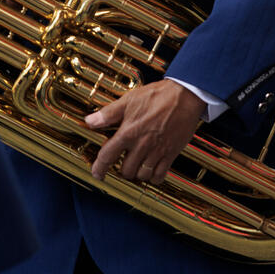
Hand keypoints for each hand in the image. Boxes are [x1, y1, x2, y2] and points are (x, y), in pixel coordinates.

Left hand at [85, 78, 204, 182]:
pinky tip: (151, 169)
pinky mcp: (171, 154)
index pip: (108, 156)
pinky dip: (154, 177)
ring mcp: (157, 151)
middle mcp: (142, 145)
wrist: (184, 96)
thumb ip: (108, 114)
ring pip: (142, 175)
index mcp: (128, 132)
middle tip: (123, 163)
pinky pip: (160, 176)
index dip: (99, 168)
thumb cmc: (157, 96)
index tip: (97, 174)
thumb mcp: (128, 100)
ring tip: (137, 165)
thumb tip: (89, 121)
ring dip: (137, 173)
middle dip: (122, 169)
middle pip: (126, 170)